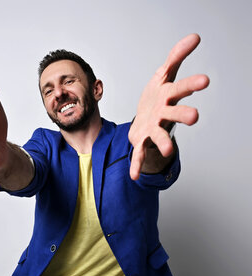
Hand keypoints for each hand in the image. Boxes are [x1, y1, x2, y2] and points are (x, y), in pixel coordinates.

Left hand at [128, 33, 209, 179]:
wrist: (145, 117)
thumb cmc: (157, 97)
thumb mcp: (164, 73)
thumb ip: (177, 56)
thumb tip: (195, 36)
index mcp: (168, 97)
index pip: (181, 88)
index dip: (192, 85)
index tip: (205, 80)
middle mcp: (163, 114)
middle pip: (174, 114)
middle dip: (183, 115)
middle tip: (195, 117)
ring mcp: (153, 129)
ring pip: (160, 136)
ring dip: (163, 143)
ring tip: (167, 151)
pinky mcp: (142, 140)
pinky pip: (139, 153)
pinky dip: (137, 164)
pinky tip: (133, 176)